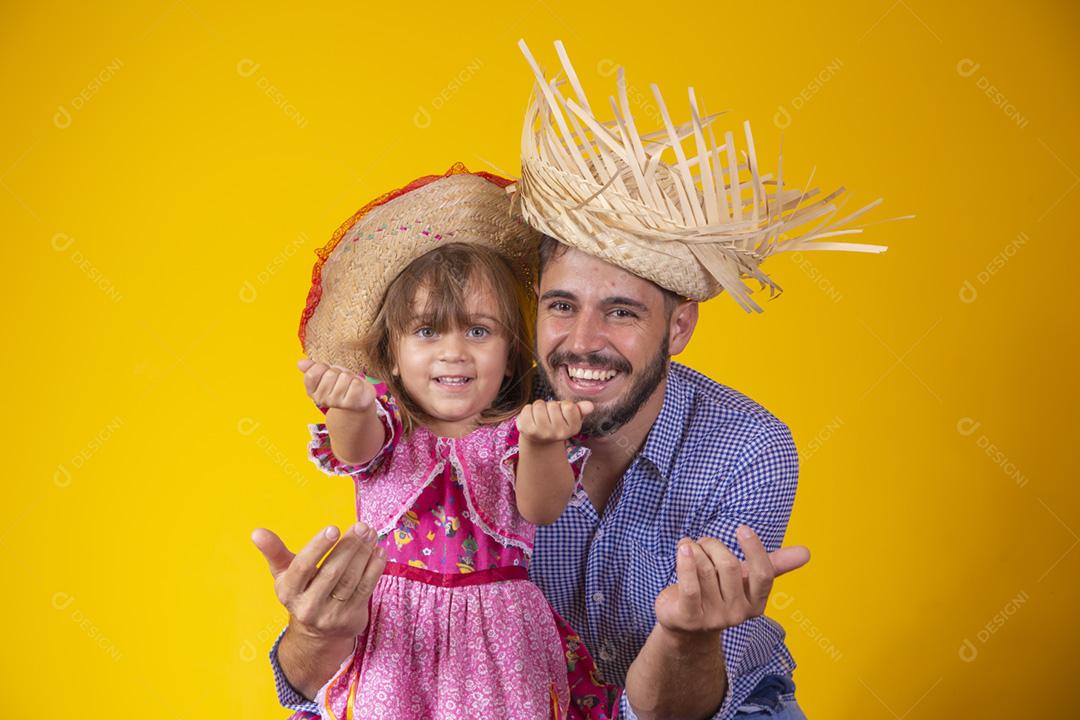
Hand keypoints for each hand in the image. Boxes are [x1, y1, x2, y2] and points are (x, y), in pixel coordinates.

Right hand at [252, 523, 385, 641]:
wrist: (317, 634)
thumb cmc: (301, 591)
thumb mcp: (284, 574)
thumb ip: (274, 551)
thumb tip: (256, 532)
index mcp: (289, 592)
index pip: (303, 567)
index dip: (318, 547)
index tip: (333, 529)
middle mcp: (308, 606)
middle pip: (332, 572)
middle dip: (348, 546)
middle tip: (361, 527)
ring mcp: (331, 615)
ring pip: (351, 580)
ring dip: (363, 554)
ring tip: (370, 534)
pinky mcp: (351, 619)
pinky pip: (365, 589)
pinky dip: (374, 568)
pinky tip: (378, 551)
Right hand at [298, 359, 374, 412]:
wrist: (358, 397)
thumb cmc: (340, 382)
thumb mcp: (325, 372)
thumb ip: (312, 367)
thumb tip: (299, 363)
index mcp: (312, 391)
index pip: (312, 373)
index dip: (323, 367)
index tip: (328, 371)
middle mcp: (321, 399)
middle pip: (330, 374)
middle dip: (338, 371)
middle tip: (341, 379)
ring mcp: (336, 403)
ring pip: (344, 377)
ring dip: (349, 377)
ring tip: (349, 384)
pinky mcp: (352, 403)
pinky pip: (356, 384)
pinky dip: (358, 382)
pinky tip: (356, 388)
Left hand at [516, 399, 593, 443]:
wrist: (540, 440)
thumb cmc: (557, 422)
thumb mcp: (571, 416)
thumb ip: (580, 410)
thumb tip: (590, 406)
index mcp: (573, 429)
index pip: (569, 406)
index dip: (564, 405)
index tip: (562, 413)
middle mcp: (559, 434)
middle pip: (553, 405)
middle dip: (550, 406)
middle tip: (550, 416)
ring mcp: (542, 433)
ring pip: (539, 405)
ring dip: (538, 407)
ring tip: (540, 416)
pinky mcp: (527, 431)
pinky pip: (527, 409)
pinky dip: (528, 410)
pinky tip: (531, 419)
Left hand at [654, 525, 809, 635]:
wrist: (684, 623)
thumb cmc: (718, 592)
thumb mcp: (745, 578)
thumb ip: (774, 565)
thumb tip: (807, 552)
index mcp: (755, 603)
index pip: (763, 575)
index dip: (755, 550)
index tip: (743, 529)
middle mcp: (737, 614)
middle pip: (728, 566)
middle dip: (713, 545)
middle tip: (703, 543)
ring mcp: (713, 619)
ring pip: (706, 569)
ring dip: (694, 549)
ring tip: (688, 548)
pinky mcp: (689, 618)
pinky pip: (690, 585)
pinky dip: (685, 562)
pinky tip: (683, 548)